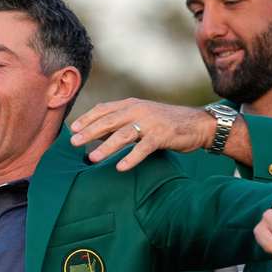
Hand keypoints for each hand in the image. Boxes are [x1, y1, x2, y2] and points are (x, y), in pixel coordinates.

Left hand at [69, 99, 217, 169]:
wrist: (198, 124)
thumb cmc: (166, 122)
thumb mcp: (141, 117)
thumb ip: (121, 122)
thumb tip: (95, 132)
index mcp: (132, 104)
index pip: (105, 109)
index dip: (88, 118)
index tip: (73, 128)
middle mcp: (140, 110)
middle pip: (110, 120)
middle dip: (90, 131)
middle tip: (74, 142)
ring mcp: (151, 122)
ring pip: (124, 134)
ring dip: (107, 146)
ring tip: (92, 158)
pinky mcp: (163, 135)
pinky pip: (144, 148)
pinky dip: (131, 158)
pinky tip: (120, 167)